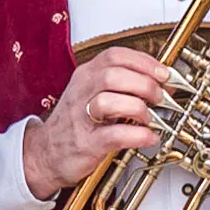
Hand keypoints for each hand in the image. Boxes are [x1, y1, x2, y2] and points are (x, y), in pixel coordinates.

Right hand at [19, 40, 171, 195]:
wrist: (46, 153)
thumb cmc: (76, 123)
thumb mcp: (96, 95)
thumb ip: (125, 86)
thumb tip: (164, 84)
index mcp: (86, 76)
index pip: (115, 56)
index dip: (144, 62)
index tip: (163, 73)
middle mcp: (82, 92)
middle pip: (114, 75)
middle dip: (145, 85)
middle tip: (159, 98)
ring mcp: (82, 117)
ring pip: (110, 101)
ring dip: (138, 108)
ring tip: (149, 118)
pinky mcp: (86, 143)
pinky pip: (114, 135)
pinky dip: (138, 135)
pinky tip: (148, 137)